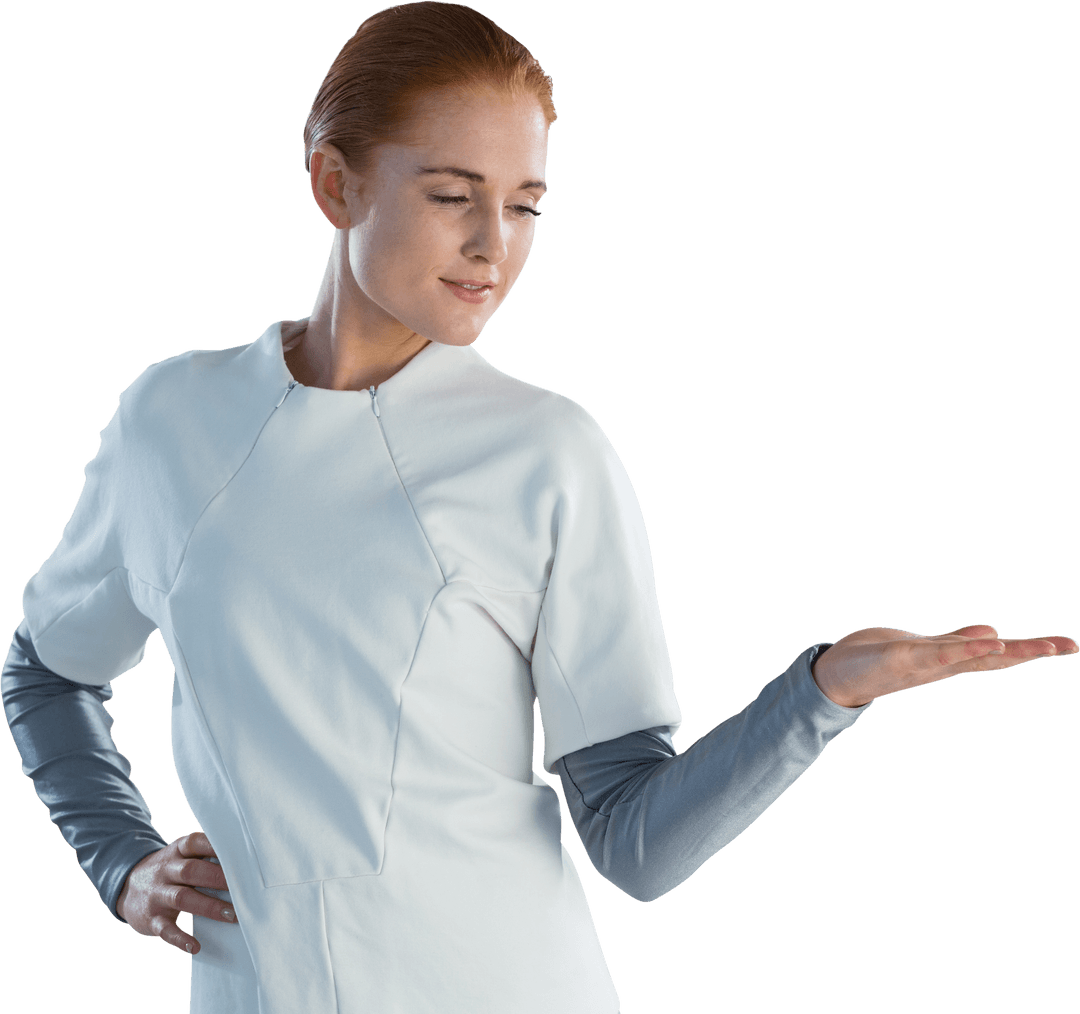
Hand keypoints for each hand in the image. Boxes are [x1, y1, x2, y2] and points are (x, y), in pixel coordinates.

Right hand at [116, 831, 234, 954]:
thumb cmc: (169, 870)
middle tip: (244, 887)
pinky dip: (180, 938)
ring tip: (232, 915)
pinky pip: (164, 929)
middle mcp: (165, 870)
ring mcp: (156, 894)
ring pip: (182, 898)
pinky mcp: (151, 918)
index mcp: (177, 851)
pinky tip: (195, 946)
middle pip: (191, 871)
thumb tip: (244, 859)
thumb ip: (205, 855)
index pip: (194, 843)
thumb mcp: (181, 856)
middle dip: (218, 878)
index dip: (214, 846)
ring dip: (209, 907)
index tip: (238, 852)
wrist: (126, 886)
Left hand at [812, 624, 1077, 707]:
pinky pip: (927, 653)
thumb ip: (958, 641)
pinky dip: (952, 649)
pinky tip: (976, 641)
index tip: (1071, 644)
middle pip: (989, 657)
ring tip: (1016, 644)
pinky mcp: (894, 657)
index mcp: (951, 660)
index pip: (997, 654)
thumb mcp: (926, 647)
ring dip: (988, 650)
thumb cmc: (882, 660)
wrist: (838, 674)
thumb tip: (993, 632)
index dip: (1032, 649)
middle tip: (1069, 645)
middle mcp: (940, 665)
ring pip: (960, 656)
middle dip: (1027, 651)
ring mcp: (918, 663)